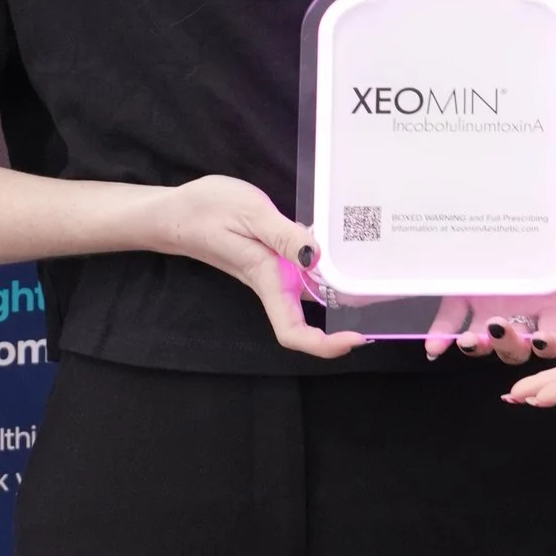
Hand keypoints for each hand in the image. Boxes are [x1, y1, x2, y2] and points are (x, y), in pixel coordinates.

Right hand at [156, 175, 364, 359]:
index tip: (355, 339)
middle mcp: (270, 283)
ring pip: (306, 298)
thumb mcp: (250, 212)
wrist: (174, 211)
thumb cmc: (207, 210)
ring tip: (371, 278)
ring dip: (336, 297)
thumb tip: (315, 256)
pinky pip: (300, 276)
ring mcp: (269, 274)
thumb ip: (283, 234)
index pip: (292, 331)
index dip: (324, 345)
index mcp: (265, 279)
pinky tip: (339, 252)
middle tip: (381, 304)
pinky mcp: (269, 260)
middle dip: (342, 323)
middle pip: (305, 321)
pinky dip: (323, 272)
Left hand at [427, 215, 555, 363]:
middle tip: (499, 327)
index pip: (553, 338)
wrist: (532, 194)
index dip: (548, 346)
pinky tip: (435, 344)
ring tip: (468, 339)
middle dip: (509, 346)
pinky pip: (451, 320)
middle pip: (517, 347)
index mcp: (551, 305)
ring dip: (476, 347)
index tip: (539, 338)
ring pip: (484, 340)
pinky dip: (441, 335)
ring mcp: (490, 306)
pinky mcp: (463, 294)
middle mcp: (521, 312)